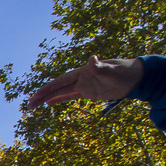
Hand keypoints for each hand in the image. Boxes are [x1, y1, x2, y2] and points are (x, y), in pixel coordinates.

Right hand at [26, 55, 143, 109]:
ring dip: (47, 98)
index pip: (60, 81)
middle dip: (41, 96)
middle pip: (56, 88)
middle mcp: (80, 78)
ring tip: (33, 106)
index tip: (36, 97)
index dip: (47, 89)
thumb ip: (100, 66)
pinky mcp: (89, 92)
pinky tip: (49, 103)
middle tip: (28, 106)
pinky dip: (59, 99)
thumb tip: (92, 59)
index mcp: (82, 72)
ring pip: (61, 93)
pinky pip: (70, 96)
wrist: (136, 77)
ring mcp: (84, 85)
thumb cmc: (125, 71)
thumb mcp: (112, 70)